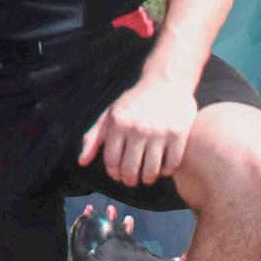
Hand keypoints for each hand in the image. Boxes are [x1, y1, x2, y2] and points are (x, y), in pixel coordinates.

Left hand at [78, 67, 198, 188]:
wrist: (166, 80)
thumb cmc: (135, 100)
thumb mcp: (111, 113)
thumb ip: (94, 136)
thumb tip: (82, 162)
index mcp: (119, 123)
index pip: (112, 161)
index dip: (114, 173)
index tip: (118, 175)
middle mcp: (138, 128)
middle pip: (130, 170)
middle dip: (129, 179)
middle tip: (132, 180)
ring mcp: (160, 132)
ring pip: (151, 171)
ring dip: (148, 179)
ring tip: (147, 176)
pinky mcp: (178, 134)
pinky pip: (171, 164)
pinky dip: (166, 171)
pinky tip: (163, 167)